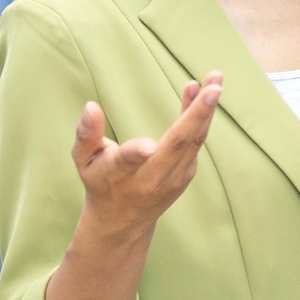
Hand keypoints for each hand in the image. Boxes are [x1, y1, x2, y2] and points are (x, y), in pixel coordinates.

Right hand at [73, 72, 222, 236]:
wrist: (123, 221)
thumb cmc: (100, 182)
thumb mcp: (84, 160)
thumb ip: (86, 134)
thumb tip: (90, 107)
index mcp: (119, 173)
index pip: (128, 162)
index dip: (136, 152)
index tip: (149, 144)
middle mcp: (150, 177)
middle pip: (178, 145)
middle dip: (197, 115)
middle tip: (214, 88)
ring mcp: (173, 178)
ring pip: (194, 141)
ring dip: (207, 109)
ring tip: (215, 78)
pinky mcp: (186, 174)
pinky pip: (196, 141)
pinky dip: (202, 116)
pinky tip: (204, 92)